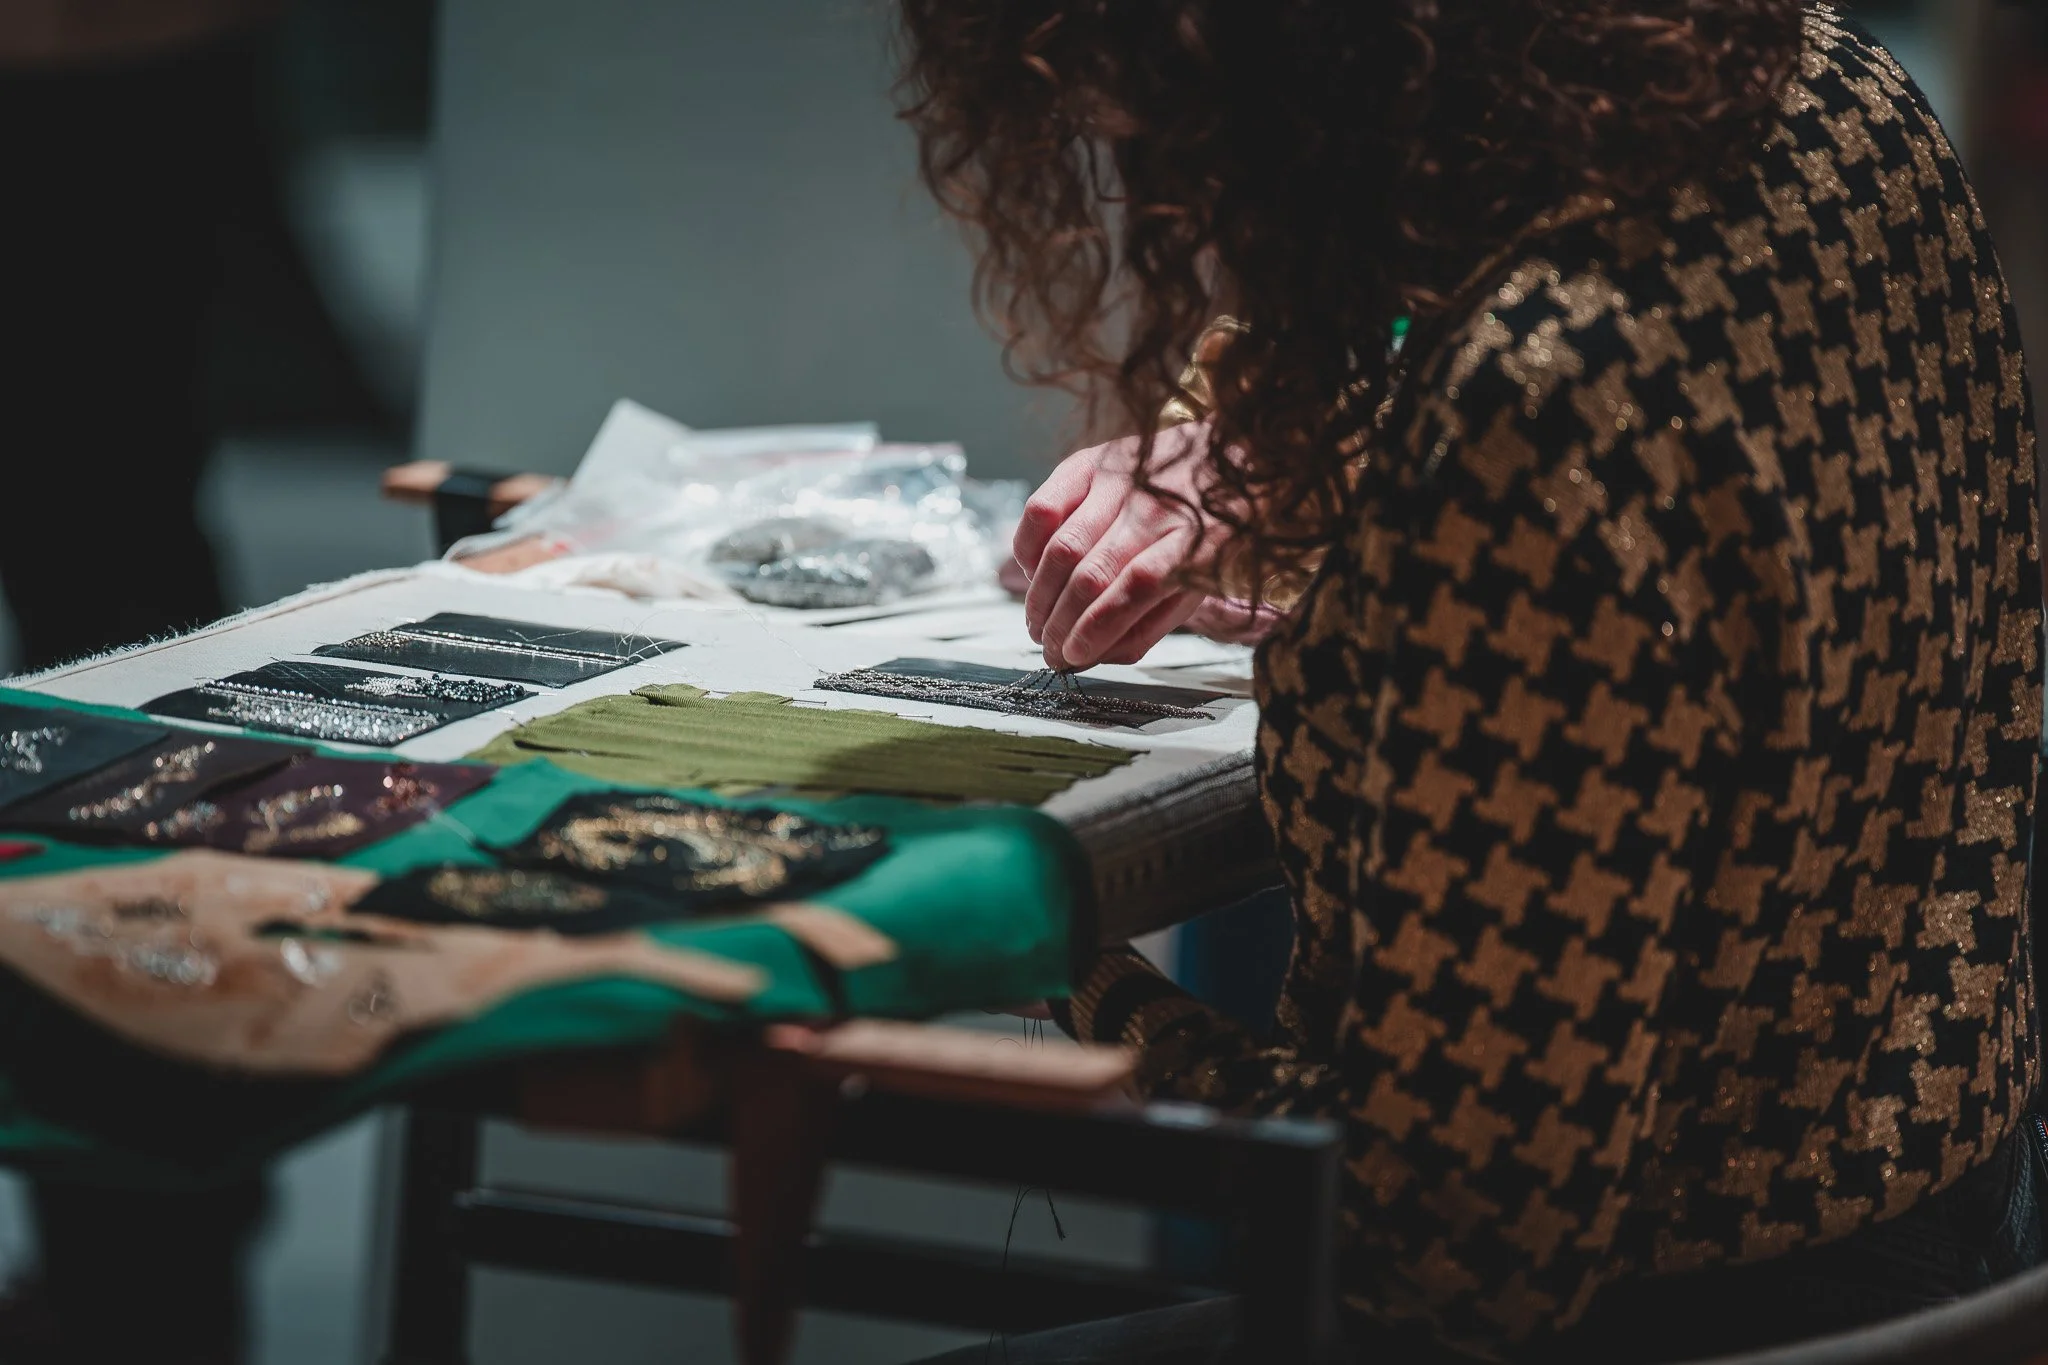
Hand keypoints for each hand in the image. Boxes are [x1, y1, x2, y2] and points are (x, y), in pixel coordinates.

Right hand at [1014, 423, 1220, 669]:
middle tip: (1049, 649)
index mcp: (1196, 542)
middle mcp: (1156, 507)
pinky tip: (1034, 572)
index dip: (1097, 626)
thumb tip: (1093, 654)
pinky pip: (1040, 508)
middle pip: (1092, 572)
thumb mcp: (1200, 586)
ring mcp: (1120, 480)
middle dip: (1059, 623)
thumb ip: (1150, 624)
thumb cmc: (1211, 533)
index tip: (1073, 655)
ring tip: (1037, 622)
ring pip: (1061, 546)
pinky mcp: (1088, 462)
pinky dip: (1027, 548)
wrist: (1225, 455)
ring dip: (1039, 596)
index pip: (1137, 586)